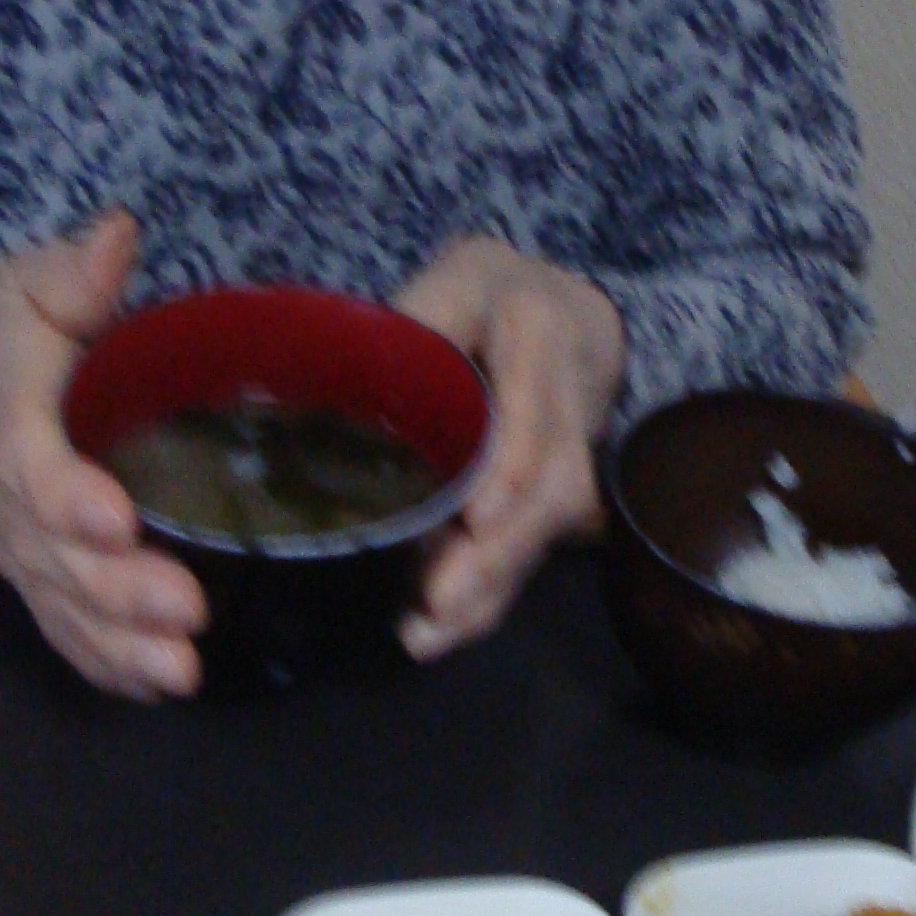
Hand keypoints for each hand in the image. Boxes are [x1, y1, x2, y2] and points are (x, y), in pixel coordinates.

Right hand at [0, 211, 207, 699]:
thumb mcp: (23, 289)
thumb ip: (70, 274)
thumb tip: (115, 240)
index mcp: (10, 422)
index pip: (33, 469)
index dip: (71, 498)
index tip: (117, 519)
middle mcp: (13, 500)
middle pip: (59, 556)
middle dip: (120, 590)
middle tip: (184, 611)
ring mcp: (21, 547)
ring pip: (65, 605)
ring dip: (122, 643)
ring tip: (181, 669)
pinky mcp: (34, 574)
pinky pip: (64, 629)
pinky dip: (106, 664)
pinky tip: (156, 685)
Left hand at [389, 235, 626, 658]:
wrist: (568, 312)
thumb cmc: (492, 296)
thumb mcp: (454, 282)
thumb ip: (417, 321)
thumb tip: (345, 383)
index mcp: (537, 334)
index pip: (532, 408)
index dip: (511, 466)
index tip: (475, 518)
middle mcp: (567, 404)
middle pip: (548, 488)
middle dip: (497, 551)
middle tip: (437, 601)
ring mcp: (570, 456)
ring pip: (543, 530)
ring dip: (489, 588)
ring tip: (426, 634)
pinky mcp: (555, 500)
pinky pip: (531, 551)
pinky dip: (487, 597)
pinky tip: (440, 630)